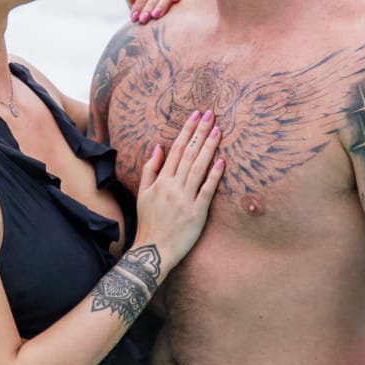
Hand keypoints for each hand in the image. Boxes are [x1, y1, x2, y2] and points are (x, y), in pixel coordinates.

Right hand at [135, 109, 223, 263]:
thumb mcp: (143, 193)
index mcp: (161, 180)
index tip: (196, 115)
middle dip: (200, 132)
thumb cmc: (148, 221)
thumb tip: (159, 146)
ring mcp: (186, 199)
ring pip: (199, 168)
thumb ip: (151, 169)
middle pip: (189, 154)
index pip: (176, 149)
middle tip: (211, 114)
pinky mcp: (197, 213)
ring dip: (208, 147)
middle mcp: (173, 186)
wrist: (153, 250)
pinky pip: (207, 190)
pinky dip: (214, 175)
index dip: (187, 130)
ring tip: (218, 130)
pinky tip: (221, 161)